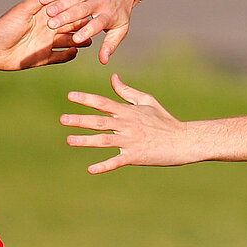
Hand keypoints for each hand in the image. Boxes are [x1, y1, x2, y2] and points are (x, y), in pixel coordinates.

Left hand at [0, 0, 89, 70]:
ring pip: (67, 42)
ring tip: (88, 41)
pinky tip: (75, 52)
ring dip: (78, 42)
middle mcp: (48, 29)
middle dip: (81, 27)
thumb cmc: (5, 26)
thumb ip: (40, 0)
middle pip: (69, 28)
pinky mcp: (43, 57)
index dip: (75, 11)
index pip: (64, 13)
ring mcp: (46, 44)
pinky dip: (68, 55)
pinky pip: (60, 57)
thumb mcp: (23, 10)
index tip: (89, 9)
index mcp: (44, 17)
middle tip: (95, 27)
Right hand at [41, 0, 139, 64]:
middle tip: (52, 26)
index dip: (87, 31)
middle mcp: (99, 2)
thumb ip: (110, 45)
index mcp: (108, 15)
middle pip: (82, 10)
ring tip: (48, 13)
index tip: (76, 40)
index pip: (97, 24)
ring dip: (60, 5)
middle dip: (67, 17)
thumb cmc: (119, 11)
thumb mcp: (120, 29)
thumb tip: (103, 61)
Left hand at [61, 74, 195, 173]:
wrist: (183, 141)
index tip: (70, 96)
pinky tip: (90, 169)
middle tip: (63, 119)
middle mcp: (127, 125)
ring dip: (86, 140)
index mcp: (128, 111)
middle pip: (99, 121)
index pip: (103, 102)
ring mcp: (130, 141)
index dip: (86, 99)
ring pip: (104, 140)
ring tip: (69, 140)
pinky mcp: (135, 157)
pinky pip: (116, 162)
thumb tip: (113, 77)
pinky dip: (104, 166)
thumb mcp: (147, 101)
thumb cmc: (165, 120)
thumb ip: (127, 91)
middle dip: (80, 120)